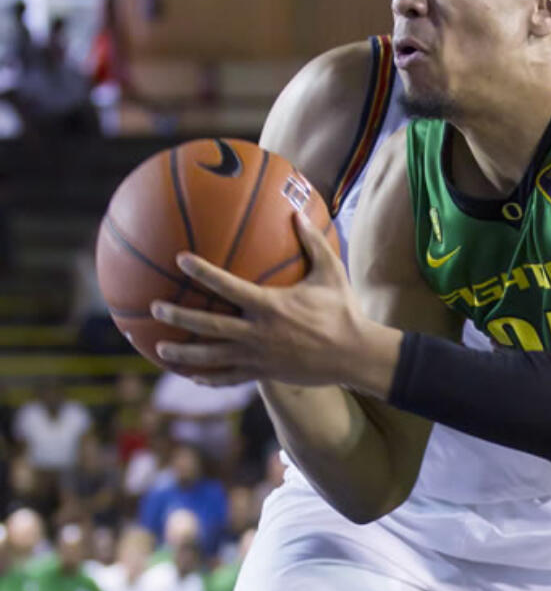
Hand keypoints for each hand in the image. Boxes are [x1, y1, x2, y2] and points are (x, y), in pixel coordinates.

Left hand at [152, 213, 369, 387]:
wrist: (355, 355)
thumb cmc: (344, 311)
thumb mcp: (331, 273)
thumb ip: (312, 243)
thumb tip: (298, 212)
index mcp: (270, 306)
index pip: (227, 287)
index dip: (202, 272)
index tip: (180, 259)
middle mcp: (259, 333)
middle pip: (209, 326)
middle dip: (179, 317)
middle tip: (154, 308)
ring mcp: (260, 357)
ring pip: (214, 357)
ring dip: (184, 354)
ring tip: (160, 348)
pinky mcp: (265, 374)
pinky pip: (231, 378)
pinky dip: (210, 378)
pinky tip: (192, 376)